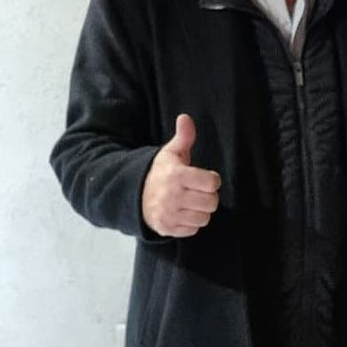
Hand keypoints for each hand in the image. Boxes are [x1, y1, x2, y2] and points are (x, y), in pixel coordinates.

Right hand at [141, 113, 220, 236]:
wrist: (134, 195)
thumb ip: (183, 137)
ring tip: (191, 202)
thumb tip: (185, 117)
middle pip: (212, 202)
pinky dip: (191, 223)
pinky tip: (183, 212)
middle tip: (198, 191)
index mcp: (176, 176)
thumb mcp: (170, 153)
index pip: (212, 182)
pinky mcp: (167, 229)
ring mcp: (169, 214)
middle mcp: (173, 197)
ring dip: (201, 210)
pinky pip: (194, 229)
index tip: (204, 178)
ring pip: (205, 217)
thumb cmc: (160, 172)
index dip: (211, 179)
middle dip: (208, 196)